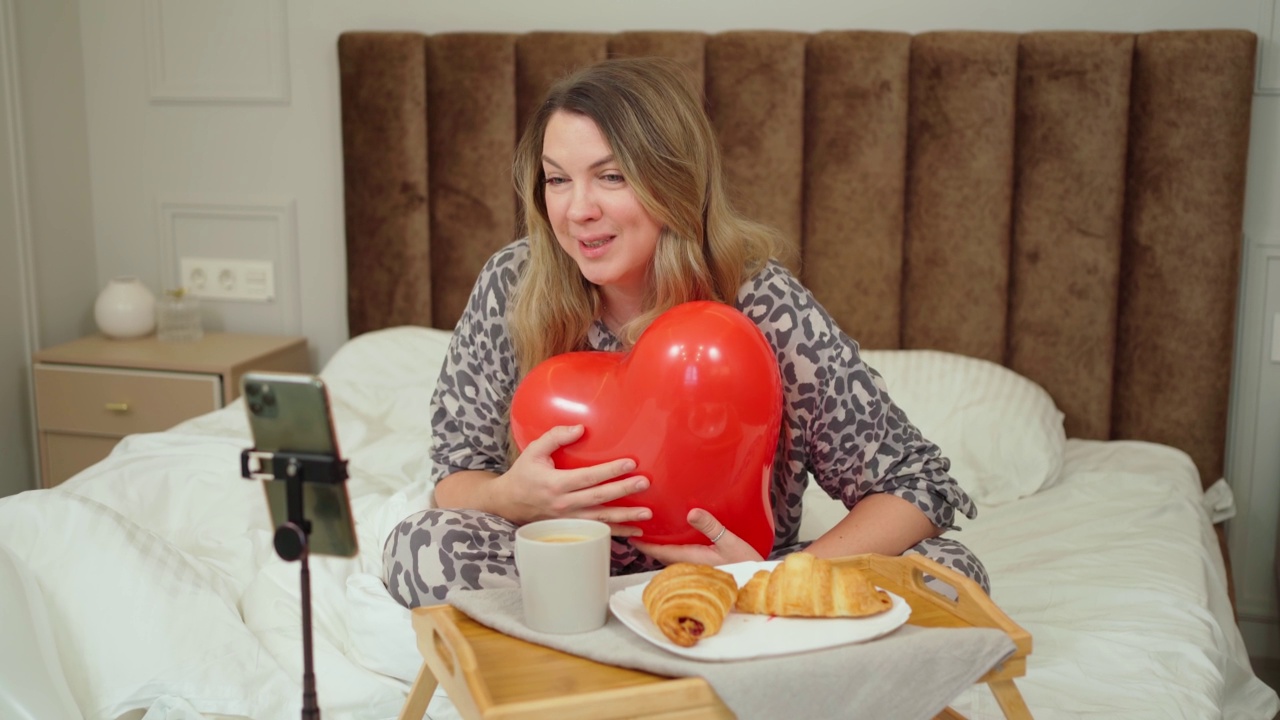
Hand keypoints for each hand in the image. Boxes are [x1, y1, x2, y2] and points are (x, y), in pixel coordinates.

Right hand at [497, 424, 651, 535]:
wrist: (508, 504)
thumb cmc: (523, 474)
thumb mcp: (534, 451)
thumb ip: (556, 437)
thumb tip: (580, 428)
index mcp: (555, 483)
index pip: (588, 477)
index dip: (610, 470)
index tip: (630, 462)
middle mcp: (564, 504)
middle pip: (599, 498)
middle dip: (624, 490)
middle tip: (645, 483)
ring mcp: (568, 520)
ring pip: (601, 518)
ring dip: (626, 516)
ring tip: (648, 512)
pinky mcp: (571, 529)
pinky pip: (597, 532)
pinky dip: (617, 533)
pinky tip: (636, 531)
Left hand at [630, 508, 763, 565]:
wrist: (757, 582)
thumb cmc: (745, 563)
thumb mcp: (730, 541)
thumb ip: (711, 527)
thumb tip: (691, 513)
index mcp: (692, 559)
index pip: (661, 552)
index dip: (645, 545)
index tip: (631, 536)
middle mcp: (689, 565)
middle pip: (662, 556)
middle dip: (648, 545)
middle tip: (635, 531)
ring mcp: (695, 568)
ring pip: (670, 558)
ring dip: (659, 547)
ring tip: (650, 533)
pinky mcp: (702, 567)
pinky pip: (681, 558)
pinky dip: (672, 548)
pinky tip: (673, 539)